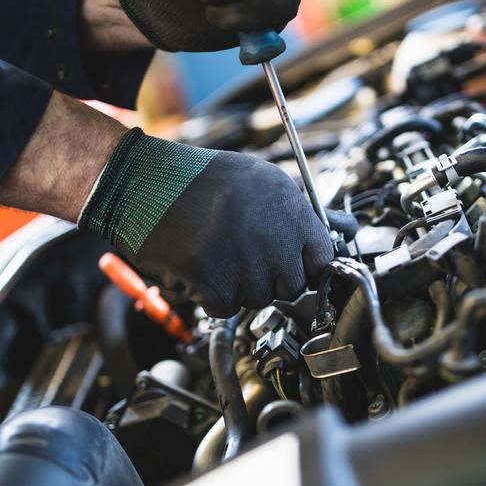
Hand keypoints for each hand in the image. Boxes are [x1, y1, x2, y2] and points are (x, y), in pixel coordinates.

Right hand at [78, 128, 331, 316]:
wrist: (145, 183)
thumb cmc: (202, 179)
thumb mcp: (263, 181)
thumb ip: (299, 213)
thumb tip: (339, 232)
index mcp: (292, 212)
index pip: (324, 259)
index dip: (307, 265)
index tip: (295, 264)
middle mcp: (276, 240)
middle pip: (292, 286)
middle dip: (272, 277)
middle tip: (244, 254)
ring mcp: (248, 266)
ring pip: (257, 298)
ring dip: (239, 285)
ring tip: (217, 251)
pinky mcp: (217, 286)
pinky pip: (226, 307)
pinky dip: (212, 294)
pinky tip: (200, 265)